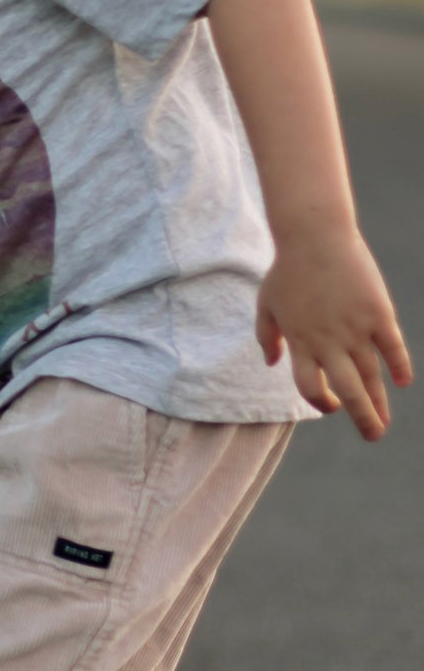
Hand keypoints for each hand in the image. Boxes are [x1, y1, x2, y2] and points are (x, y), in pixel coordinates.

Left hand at [257, 222, 411, 439]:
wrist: (314, 235)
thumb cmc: (288, 269)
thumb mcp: (267, 304)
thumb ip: (267, 336)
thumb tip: (271, 363)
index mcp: (301, 342)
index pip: (310, 387)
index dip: (320, 402)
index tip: (329, 406)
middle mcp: (329, 342)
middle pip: (348, 393)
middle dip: (362, 418)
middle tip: (372, 435)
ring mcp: (356, 329)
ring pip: (371, 376)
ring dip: (379, 401)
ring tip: (384, 420)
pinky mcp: (378, 313)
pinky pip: (393, 349)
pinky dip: (400, 367)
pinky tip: (402, 382)